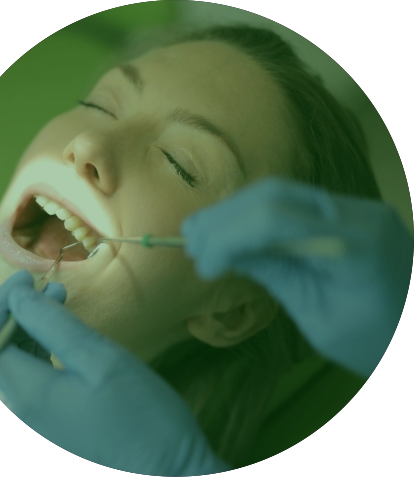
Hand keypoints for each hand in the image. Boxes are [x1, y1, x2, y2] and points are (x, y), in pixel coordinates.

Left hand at [0, 270, 228, 474]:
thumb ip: (55, 325)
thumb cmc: (141, 412)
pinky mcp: (55, 413)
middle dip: (14, 309)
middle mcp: (21, 405)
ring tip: (59, 298)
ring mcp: (37, 412)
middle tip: (48, 285)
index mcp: (26, 391)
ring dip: (29, 323)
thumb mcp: (100, 359)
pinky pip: (31, 371)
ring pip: (12, 358)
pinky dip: (41, 343)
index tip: (27, 278)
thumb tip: (18, 296)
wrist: (167, 467)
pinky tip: (65, 331)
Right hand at [182, 177, 411, 377]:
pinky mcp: (341, 210)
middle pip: (274, 195)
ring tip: (197, 234)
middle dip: (225, 219)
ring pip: (277, 192)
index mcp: (357, 242)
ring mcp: (351, 205)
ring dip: (232, 212)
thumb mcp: (320, 319)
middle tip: (190, 242)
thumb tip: (225, 254)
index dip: (231, 236)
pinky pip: (288, 203)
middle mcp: (355, 211)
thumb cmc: (377, 341)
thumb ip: (275, 275)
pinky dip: (252, 215)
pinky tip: (227, 228)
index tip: (202, 266)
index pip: (278, 220)